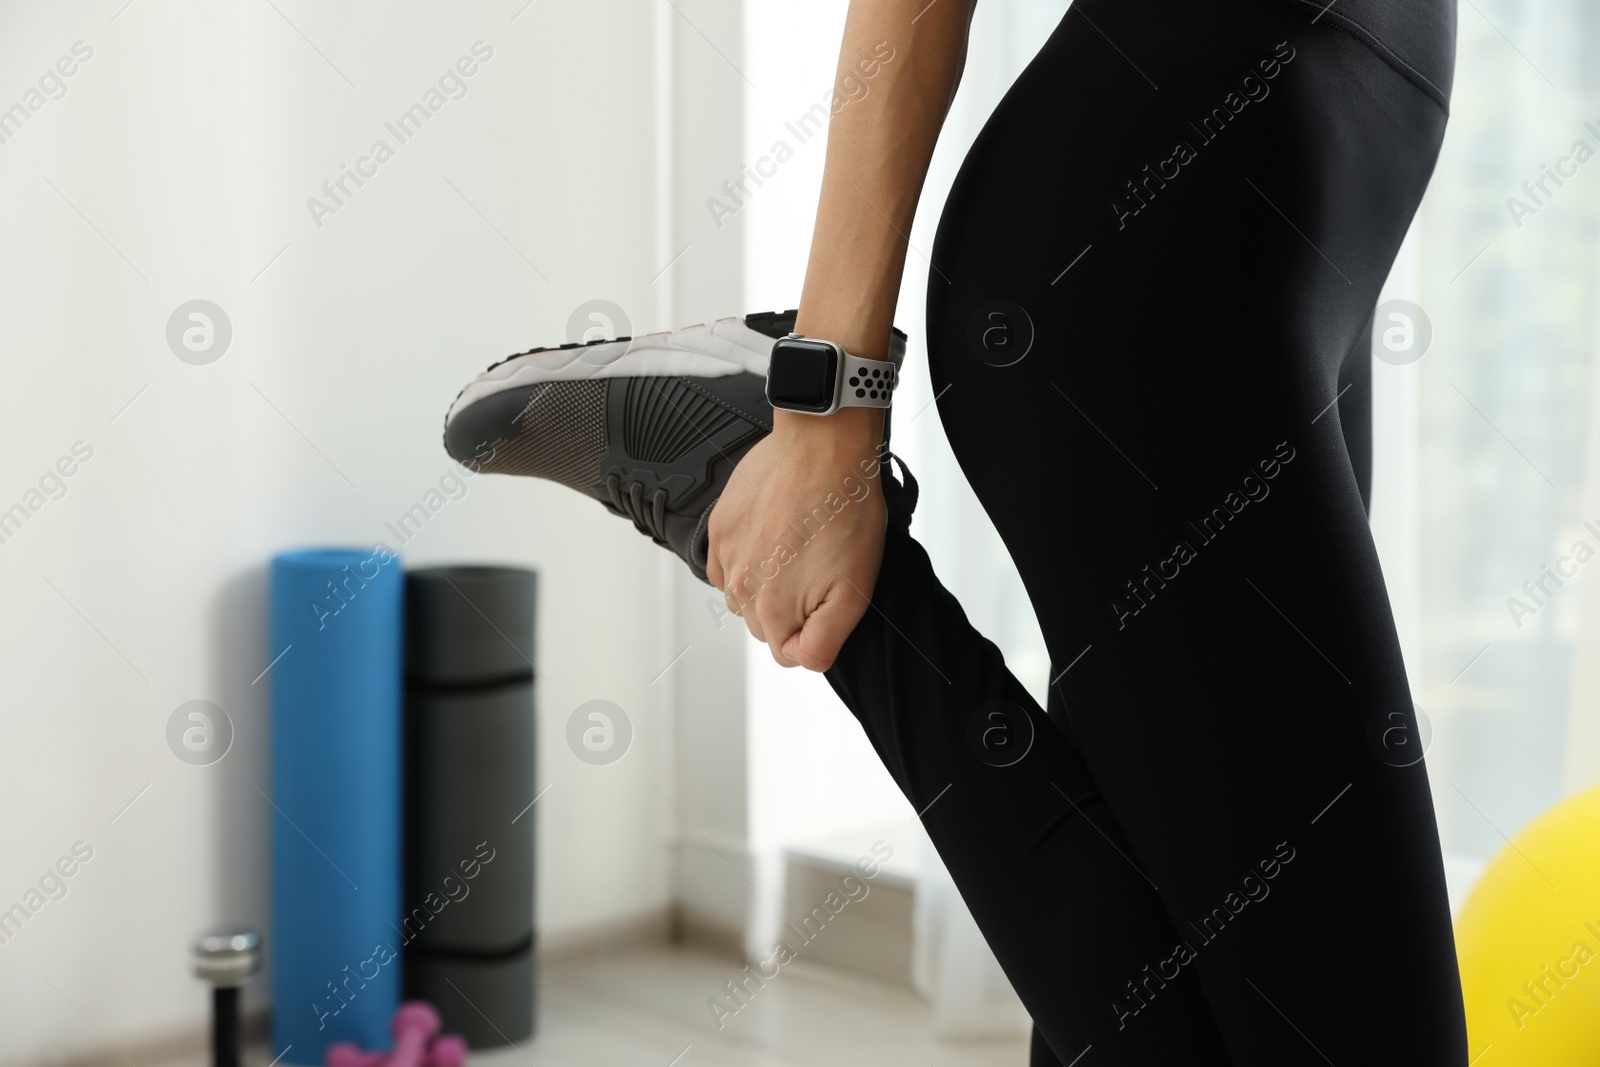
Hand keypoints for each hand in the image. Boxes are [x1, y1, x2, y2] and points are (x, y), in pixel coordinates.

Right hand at [706, 408, 886, 670]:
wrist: (824, 448)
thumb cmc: (846, 512)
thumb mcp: (855, 590)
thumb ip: (824, 640)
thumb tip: (802, 660)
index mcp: (771, 610)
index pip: (787, 652)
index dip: (813, 634)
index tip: (829, 600)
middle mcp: (739, 588)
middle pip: (763, 624)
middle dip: (791, 608)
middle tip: (819, 570)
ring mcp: (726, 555)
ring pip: (743, 595)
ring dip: (766, 583)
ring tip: (797, 550)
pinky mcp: (720, 526)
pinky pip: (726, 563)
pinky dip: (747, 558)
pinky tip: (773, 535)